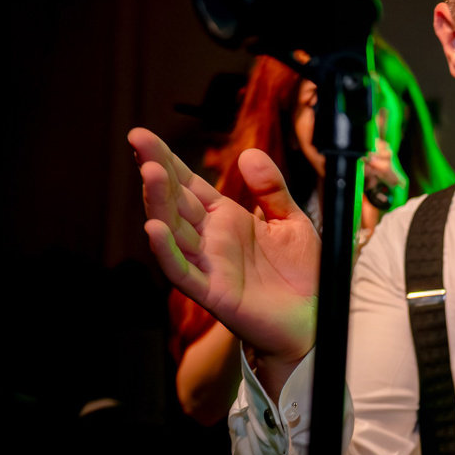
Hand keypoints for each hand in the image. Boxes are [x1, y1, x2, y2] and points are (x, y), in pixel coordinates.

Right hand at [130, 128, 319, 379]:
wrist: (315, 318)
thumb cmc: (304, 273)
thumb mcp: (292, 222)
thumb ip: (271, 190)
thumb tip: (249, 153)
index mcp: (226, 218)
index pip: (189, 184)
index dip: (168, 160)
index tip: (143, 136)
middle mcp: (210, 239)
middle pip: (175, 200)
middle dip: (156, 171)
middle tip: (138, 140)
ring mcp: (207, 264)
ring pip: (173, 230)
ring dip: (158, 202)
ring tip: (149, 172)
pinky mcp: (212, 292)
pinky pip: (182, 271)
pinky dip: (166, 251)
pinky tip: (154, 228)